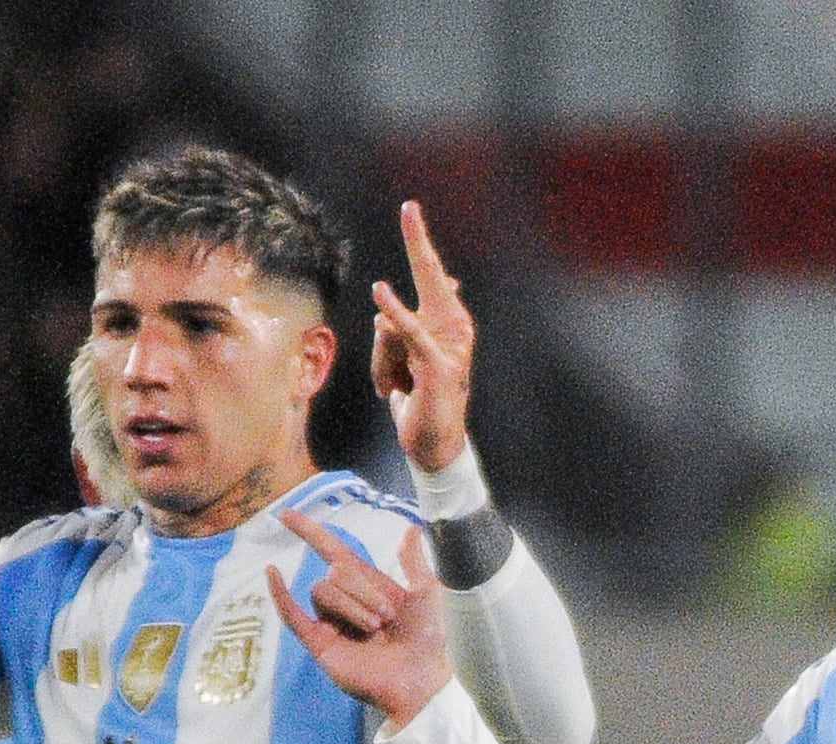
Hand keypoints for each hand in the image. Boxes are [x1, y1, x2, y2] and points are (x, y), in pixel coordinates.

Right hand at [269, 515, 453, 727]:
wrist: (422, 679)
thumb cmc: (430, 641)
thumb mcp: (428, 593)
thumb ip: (415, 561)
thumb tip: (413, 528)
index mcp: (368, 586)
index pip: (332, 551)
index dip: (311, 531)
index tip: (287, 514)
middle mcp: (346, 601)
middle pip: (335, 573)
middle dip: (363, 590)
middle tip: (387, 617)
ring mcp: (330, 622)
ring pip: (322, 591)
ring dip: (351, 606)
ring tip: (374, 629)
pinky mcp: (320, 644)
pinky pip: (292, 615)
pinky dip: (280, 594)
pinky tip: (274, 573)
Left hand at [372, 201, 475, 474]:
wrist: (433, 444)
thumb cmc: (418, 399)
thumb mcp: (398, 360)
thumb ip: (393, 332)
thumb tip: (383, 311)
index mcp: (447, 322)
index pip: (430, 276)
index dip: (419, 242)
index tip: (410, 210)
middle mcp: (454, 328)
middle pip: (427, 277)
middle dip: (418, 239)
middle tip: (409, 207)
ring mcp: (449, 345)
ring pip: (393, 325)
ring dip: (382, 363)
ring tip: (396, 388)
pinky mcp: (436, 364)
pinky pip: (408, 332)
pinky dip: (395, 313)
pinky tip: (381, 291)